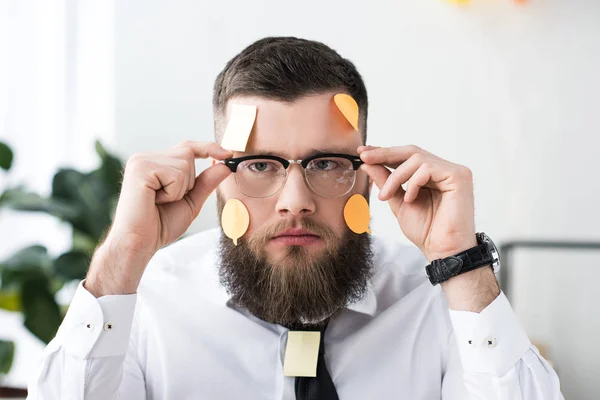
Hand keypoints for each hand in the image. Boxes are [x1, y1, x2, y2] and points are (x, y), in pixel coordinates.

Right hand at [86, 141, 231, 295]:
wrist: (139, 243)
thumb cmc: (160, 226)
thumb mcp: (190, 202)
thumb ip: (206, 183)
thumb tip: (224, 165)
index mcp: (155, 163)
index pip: (187, 147)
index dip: (208, 148)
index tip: (228, 154)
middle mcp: (145, 157)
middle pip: (188, 153)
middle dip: (189, 181)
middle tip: (167, 200)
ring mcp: (141, 161)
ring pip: (184, 164)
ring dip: (180, 189)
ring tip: (159, 201)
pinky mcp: (140, 169)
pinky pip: (175, 174)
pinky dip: (172, 192)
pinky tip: (154, 201)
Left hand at [358, 145, 476, 261]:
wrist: (441, 250)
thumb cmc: (425, 230)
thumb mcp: (397, 201)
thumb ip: (385, 181)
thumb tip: (367, 163)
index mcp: (431, 175)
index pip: (406, 156)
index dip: (384, 152)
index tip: (363, 153)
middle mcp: (444, 169)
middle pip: (411, 151)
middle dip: (385, 153)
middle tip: (365, 158)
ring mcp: (453, 171)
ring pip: (417, 158)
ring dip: (395, 177)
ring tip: (386, 196)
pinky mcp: (459, 176)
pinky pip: (428, 168)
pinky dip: (413, 183)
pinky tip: (410, 199)